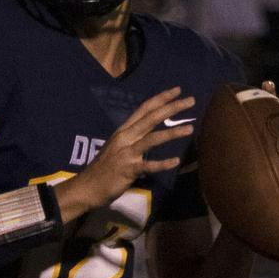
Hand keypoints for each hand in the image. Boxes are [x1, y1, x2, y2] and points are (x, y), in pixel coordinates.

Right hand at [64, 87, 194, 218]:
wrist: (87, 187)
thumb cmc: (105, 168)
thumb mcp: (118, 146)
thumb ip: (134, 137)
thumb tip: (151, 130)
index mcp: (124, 130)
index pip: (144, 109)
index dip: (161, 98)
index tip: (177, 90)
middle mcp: (125, 137)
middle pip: (151, 118)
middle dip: (171, 108)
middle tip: (191, 100)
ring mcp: (126, 153)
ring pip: (151, 139)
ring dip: (171, 133)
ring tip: (190, 128)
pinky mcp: (127, 170)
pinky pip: (147, 165)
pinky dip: (162, 163)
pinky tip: (175, 161)